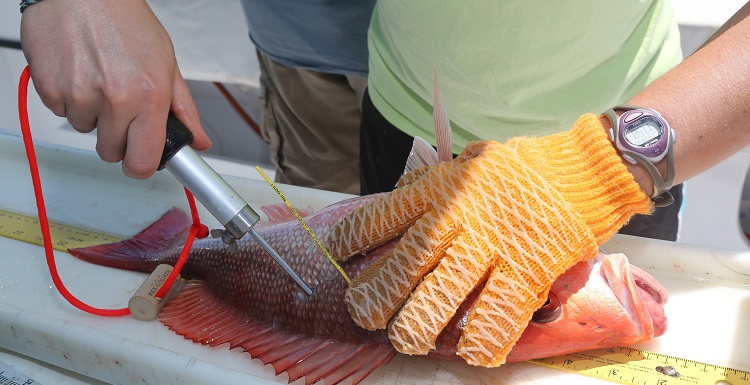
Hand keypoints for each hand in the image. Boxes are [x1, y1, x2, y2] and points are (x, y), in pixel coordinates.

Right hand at [20, 0, 210, 178]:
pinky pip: (62, 112)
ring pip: (86, 131)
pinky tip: (80, 73)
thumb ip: (183, 109)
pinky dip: (70, 100)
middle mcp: (115, 100)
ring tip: (100, 80)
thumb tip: (198, 141)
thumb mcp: (166, 63)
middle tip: (121, 109)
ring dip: (93, 115)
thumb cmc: (125, 21)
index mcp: (149, 97)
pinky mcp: (50, 89)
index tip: (142, 160)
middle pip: (112, 152)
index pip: (143, 161)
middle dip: (118, 138)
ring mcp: (80, 95)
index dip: (142, 165)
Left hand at [327, 114, 652, 365]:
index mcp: (442, 187)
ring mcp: (493, 243)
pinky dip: (483, 338)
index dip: (357, 237)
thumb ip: (433, 181)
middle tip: (364, 314)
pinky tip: (472, 354)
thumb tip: (399, 195)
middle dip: (381, 294)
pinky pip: (498, 311)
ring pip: (444, 291)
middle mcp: (460, 215)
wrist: (582, 169)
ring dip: (420, 322)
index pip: (386, 214)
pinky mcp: (528, 268)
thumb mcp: (467, 162)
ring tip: (406, 340)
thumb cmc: (520, 170)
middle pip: (410, 261)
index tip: (339, 254)